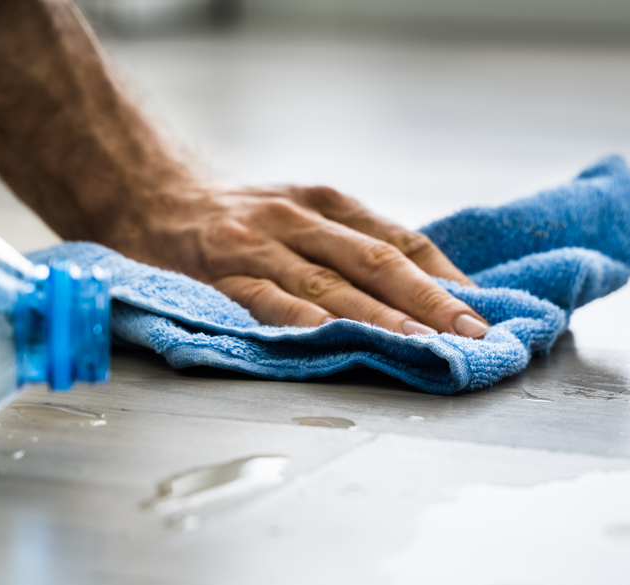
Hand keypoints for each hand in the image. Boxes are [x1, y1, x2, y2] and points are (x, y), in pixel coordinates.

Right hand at [106, 181, 489, 337]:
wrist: (145, 193)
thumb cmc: (237, 218)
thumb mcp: (302, 216)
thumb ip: (353, 249)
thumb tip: (429, 295)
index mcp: (328, 205)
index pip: (401, 240)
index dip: (445, 277)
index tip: (484, 310)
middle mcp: (299, 219)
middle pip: (376, 260)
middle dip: (430, 300)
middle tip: (472, 334)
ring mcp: (258, 244)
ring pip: (329, 283)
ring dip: (380, 317)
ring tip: (423, 346)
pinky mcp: (218, 272)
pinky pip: (265, 300)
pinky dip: (303, 321)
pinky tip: (333, 340)